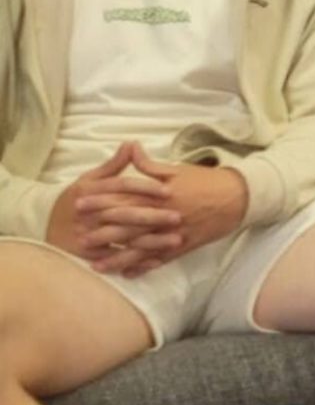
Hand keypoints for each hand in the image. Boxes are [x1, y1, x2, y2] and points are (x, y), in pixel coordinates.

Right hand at [47, 144, 180, 275]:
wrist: (46, 225)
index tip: (169, 191)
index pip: (121, 187)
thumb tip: (132, 143)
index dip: (145, 188)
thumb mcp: (90, 179)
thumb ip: (113, 165)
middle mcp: (88, 213)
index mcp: (90, 191)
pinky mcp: (89, 255)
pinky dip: (137, 261)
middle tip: (178, 217)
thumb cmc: (76, 198)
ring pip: (123, 238)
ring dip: (151, 241)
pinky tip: (159, 260)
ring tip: (176, 240)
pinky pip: (116, 259)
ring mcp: (88, 235)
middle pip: (124, 213)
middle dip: (153, 216)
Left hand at [70, 147, 246, 276]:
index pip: (123, 198)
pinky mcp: (184, 246)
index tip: (78, 203)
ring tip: (95, 264)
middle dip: (101, 232)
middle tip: (78, 238)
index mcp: (160, 195)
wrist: (239, 197)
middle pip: (127, 226)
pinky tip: (127, 274)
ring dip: (117, 257)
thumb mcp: (178, 169)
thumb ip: (150, 164)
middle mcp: (164, 216)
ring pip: (141, 248)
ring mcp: (174, 233)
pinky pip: (160, 260)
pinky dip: (143, 267)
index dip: (100, 201)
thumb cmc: (207, 181)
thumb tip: (130, 148)